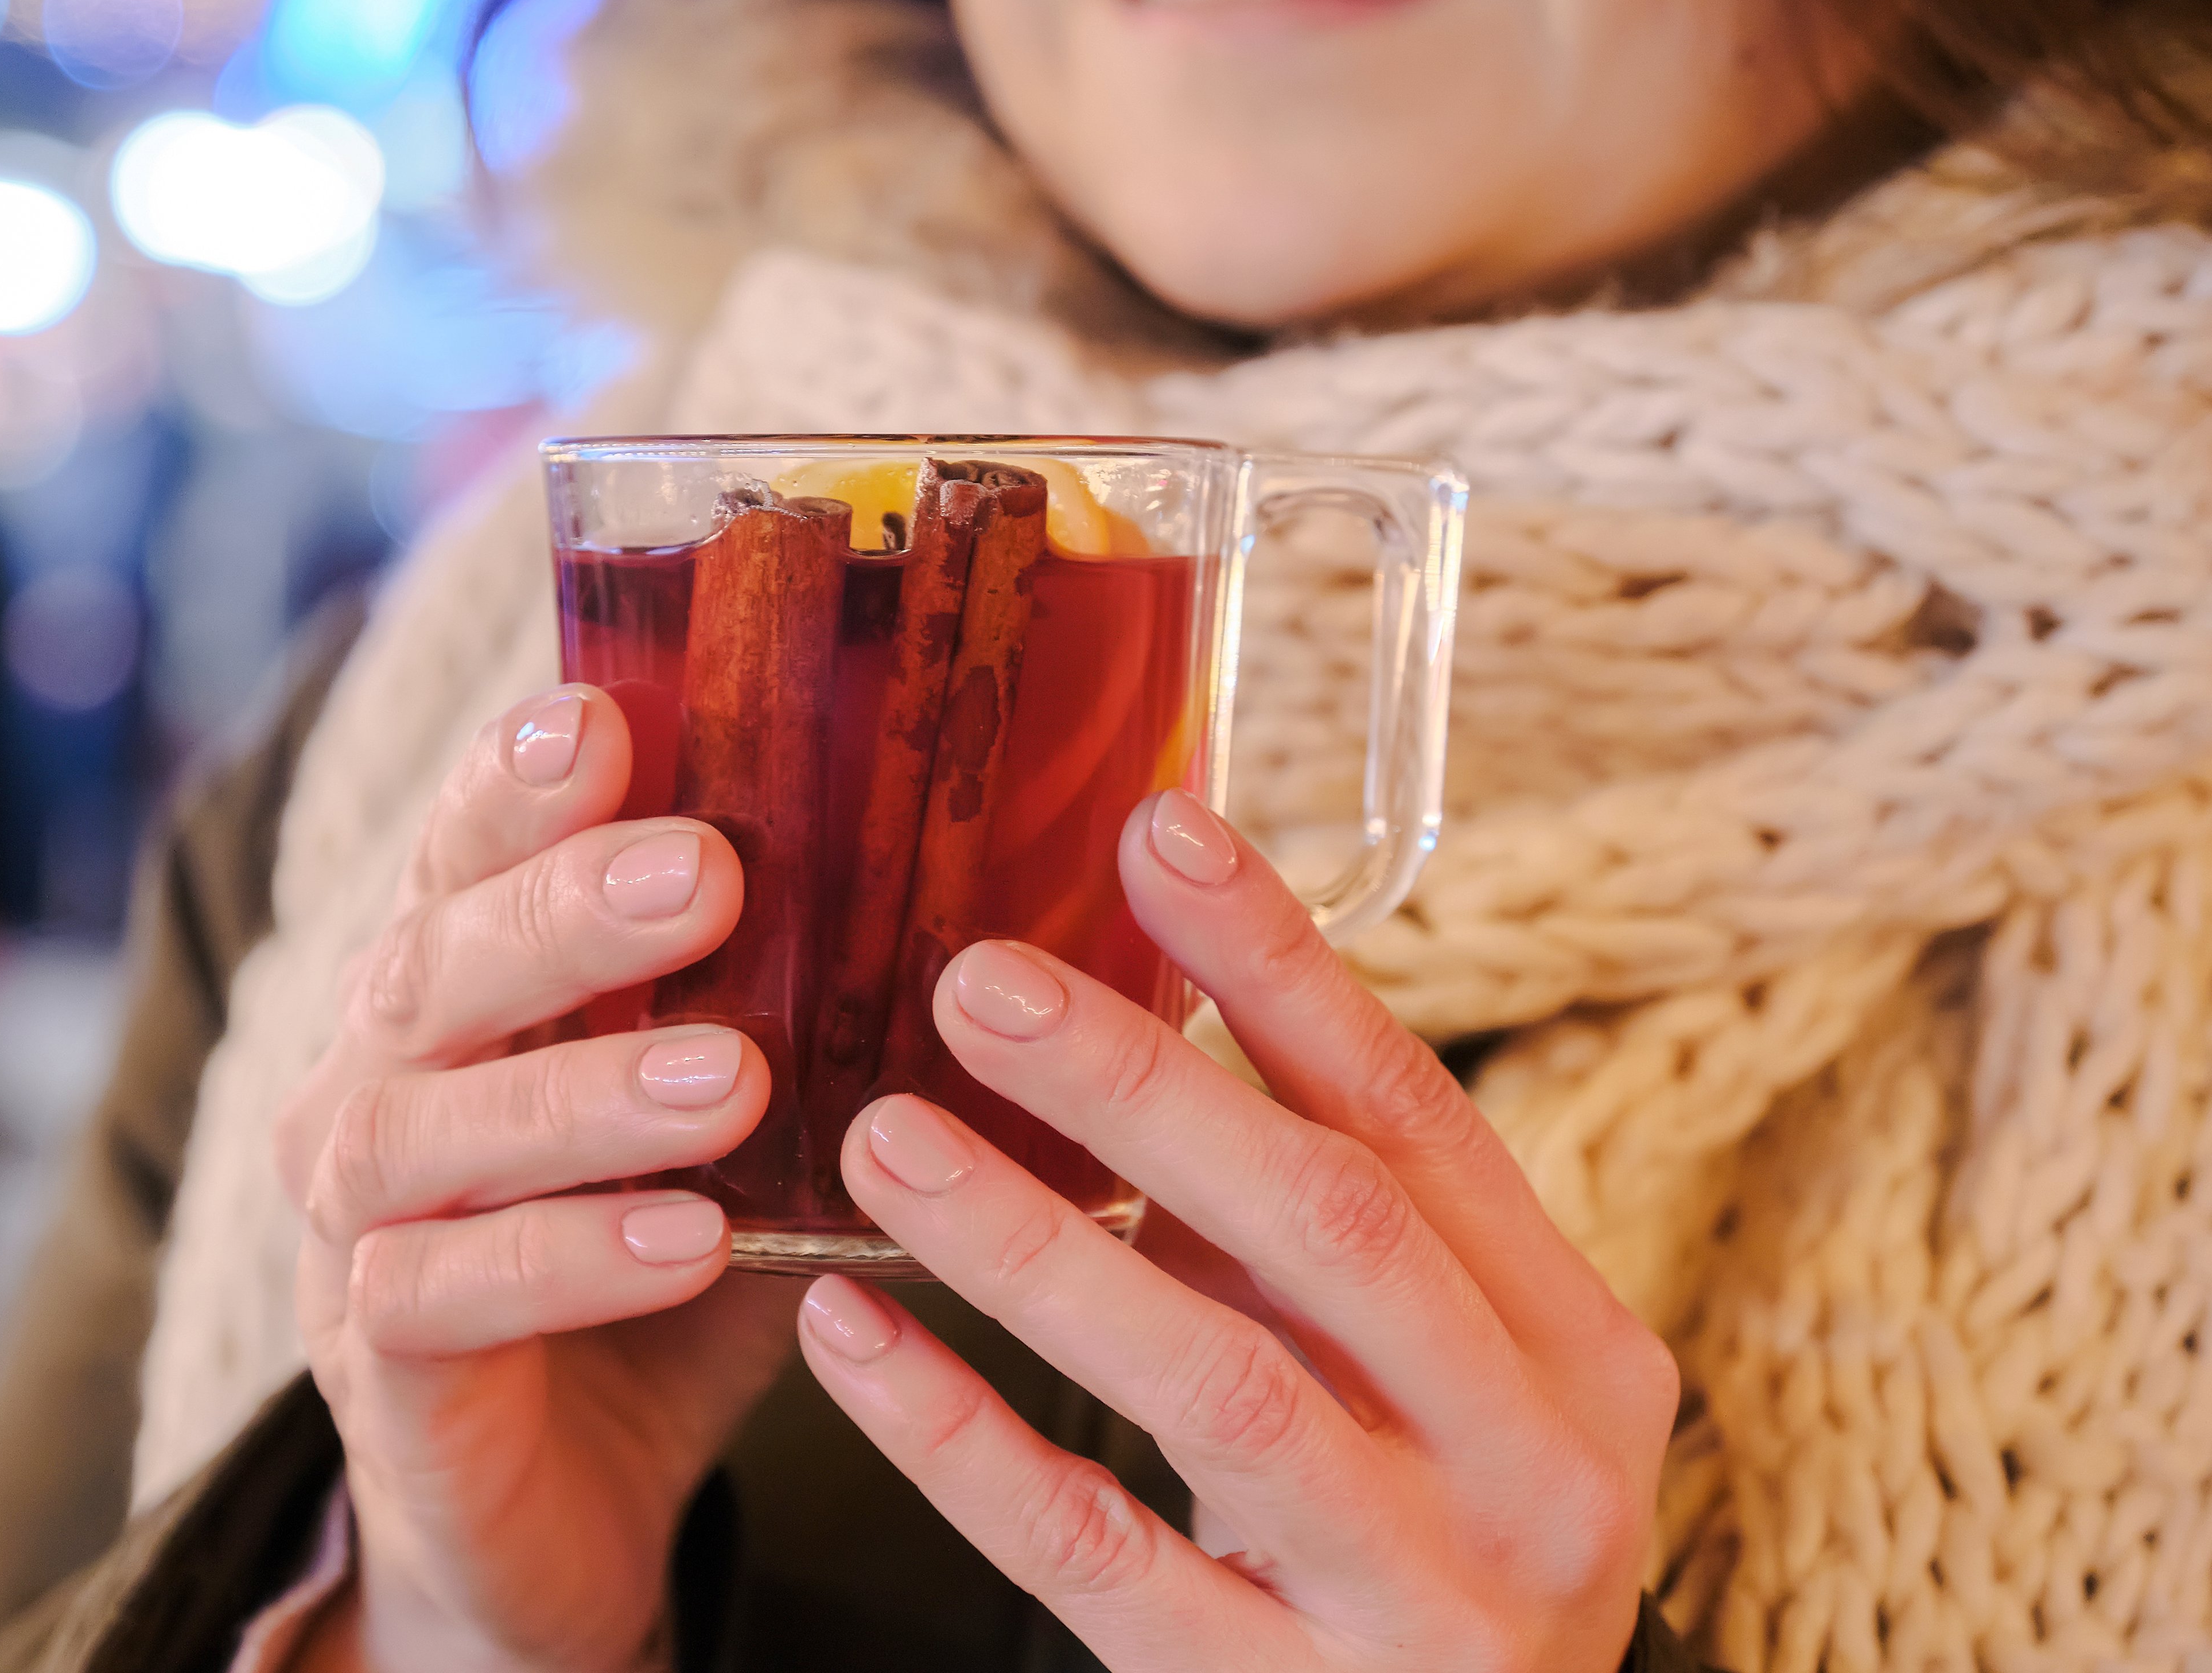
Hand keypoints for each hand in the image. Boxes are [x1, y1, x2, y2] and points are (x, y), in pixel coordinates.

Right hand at [276, 687, 800, 1672]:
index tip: (600, 720)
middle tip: (704, 874)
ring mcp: (352, 1229)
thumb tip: (995, 903)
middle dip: (561, 912)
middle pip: (430, 969)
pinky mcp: (377, 1365)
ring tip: (733, 1081)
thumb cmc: (656, 1271)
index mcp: (455, 996)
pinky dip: (562, 1263)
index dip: (514, 787)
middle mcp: (373, 1086)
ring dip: (577, 1097)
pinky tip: (684, 1243)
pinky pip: (438, 1298)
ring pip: (416, 1132)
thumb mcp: (741, 1131)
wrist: (554, 1512)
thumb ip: (804, 1021)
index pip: (461, 858)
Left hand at [796, 790, 1677, 1671]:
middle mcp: (1531, 1470)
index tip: (1159, 829)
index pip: (1414, 1119)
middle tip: (977, 978)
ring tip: (887, 1138)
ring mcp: (1419, 1603)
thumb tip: (1126, 1003)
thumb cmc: (1416, 1545)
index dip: (1281, 966)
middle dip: (1149, 1085)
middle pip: (1331, 1231)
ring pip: (1216, 1392)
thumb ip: (1305, 1232)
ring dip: (1036, 1249)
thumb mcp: (1416, 1380)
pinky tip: (853, 1338)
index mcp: (1572, 1351)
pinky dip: (963, 1437)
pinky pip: (1093, 1555)